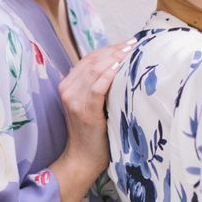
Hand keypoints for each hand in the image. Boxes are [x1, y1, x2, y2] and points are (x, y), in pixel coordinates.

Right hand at [53, 42, 132, 201]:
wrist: (83, 158)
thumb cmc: (93, 132)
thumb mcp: (91, 104)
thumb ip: (97, 85)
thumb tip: (120, 65)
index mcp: (68, 85)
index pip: (89, 59)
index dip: (108, 49)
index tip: (128, 43)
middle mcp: (67, 90)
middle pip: (92, 61)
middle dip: (114, 50)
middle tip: (133, 44)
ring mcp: (74, 100)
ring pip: (94, 70)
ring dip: (114, 58)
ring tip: (130, 52)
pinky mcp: (84, 110)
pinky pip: (97, 87)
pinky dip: (108, 75)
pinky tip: (120, 67)